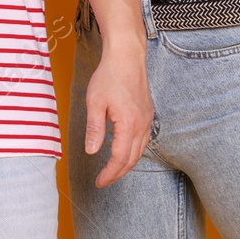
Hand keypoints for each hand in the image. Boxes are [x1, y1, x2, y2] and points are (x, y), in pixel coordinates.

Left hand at [82, 45, 152, 186]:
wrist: (127, 56)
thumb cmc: (110, 76)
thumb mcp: (95, 102)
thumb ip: (94, 128)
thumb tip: (91, 151)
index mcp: (129, 125)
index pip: (120, 158)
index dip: (109, 173)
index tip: (99, 182)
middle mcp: (142, 125)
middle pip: (133, 159)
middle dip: (118, 173)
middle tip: (104, 180)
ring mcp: (147, 119)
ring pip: (140, 151)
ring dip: (127, 164)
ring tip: (113, 170)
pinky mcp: (147, 113)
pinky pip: (144, 140)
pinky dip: (134, 151)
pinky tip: (124, 150)